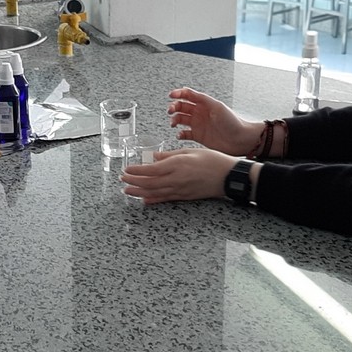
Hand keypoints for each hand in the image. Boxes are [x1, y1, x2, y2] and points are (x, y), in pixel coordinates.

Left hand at [121, 149, 238, 204]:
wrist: (228, 176)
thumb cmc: (213, 160)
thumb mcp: (190, 151)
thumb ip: (170, 155)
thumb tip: (153, 156)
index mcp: (177, 164)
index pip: (150, 169)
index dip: (136, 171)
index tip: (126, 169)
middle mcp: (176, 178)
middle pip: (149, 183)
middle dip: (133, 182)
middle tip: (122, 180)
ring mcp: (180, 190)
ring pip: (154, 193)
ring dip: (139, 192)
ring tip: (127, 191)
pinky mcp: (184, 196)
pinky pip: (165, 199)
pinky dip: (153, 200)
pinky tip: (144, 200)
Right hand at [168, 87, 261, 155]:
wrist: (240, 139)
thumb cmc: (232, 122)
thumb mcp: (217, 106)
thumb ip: (202, 99)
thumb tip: (186, 90)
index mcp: (204, 103)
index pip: (188, 95)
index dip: (178, 93)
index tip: (171, 95)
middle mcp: (200, 113)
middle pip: (181, 107)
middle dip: (173, 107)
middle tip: (170, 110)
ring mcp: (198, 124)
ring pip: (180, 119)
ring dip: (174, 120)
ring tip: (173, 124)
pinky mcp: (198, 136)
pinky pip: (184, 134)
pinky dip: (179, 134)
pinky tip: (180, 135)